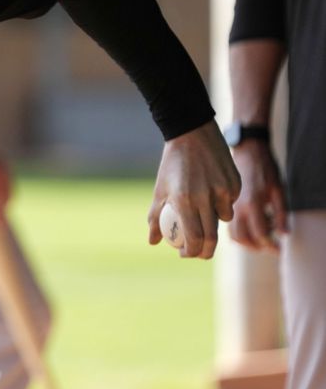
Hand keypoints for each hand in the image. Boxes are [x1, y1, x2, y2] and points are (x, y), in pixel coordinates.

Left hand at [147, 120, 240, 258]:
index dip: (192, 252)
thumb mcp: (160, 189)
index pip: (194, 238)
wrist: (193, 134)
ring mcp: (224, 191)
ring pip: (222, 220)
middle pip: (212, 238)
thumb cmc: (173, 164)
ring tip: (202, 209)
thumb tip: (154, 242)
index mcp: (184, 200)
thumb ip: (155, 217)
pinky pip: (230, 203)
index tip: (185, 254)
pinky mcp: (235, 184)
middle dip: (206, 251)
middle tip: (199, 253)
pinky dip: (222, 205)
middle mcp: (206, 197)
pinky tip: (212, 190)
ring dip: (213, 223)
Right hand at [227, 141, 286, 250]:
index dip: (270, 245)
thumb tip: (283, 234)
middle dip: (256, 247)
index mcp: (252, 203)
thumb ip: (280, 213)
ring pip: (232, 233)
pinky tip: (248, 227)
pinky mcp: (222, 203)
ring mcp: (228, 206)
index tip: (278, 249)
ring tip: (258, 239)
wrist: (247, 152)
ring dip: (245, 242)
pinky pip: (227, 225)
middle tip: (268, 246)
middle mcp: (237, 207)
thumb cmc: (265, 169)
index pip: (259, 234)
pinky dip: (237, 233)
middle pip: (243, 238)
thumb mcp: (278, 189)